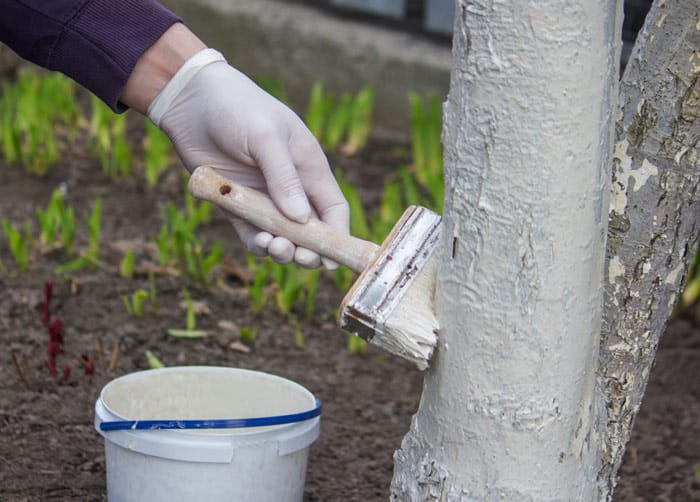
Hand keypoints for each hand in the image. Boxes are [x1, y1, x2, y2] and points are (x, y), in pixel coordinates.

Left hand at [121, 26, 348, 268]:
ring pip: (282, 237)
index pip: (333, 209)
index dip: (338, 236)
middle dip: (309, 249)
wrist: (191, 99)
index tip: (333, 258)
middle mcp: (291, 187)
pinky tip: (257, 242)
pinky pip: (251, 233)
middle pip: (310, 231)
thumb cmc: (237, 108)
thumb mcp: (265, 137)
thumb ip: (284, 178)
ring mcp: (263, 198)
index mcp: (309, 167)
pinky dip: (256, 243)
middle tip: (298, 256)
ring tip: (273, 246)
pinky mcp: (237, 205)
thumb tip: (301, 220)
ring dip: (282, 249)